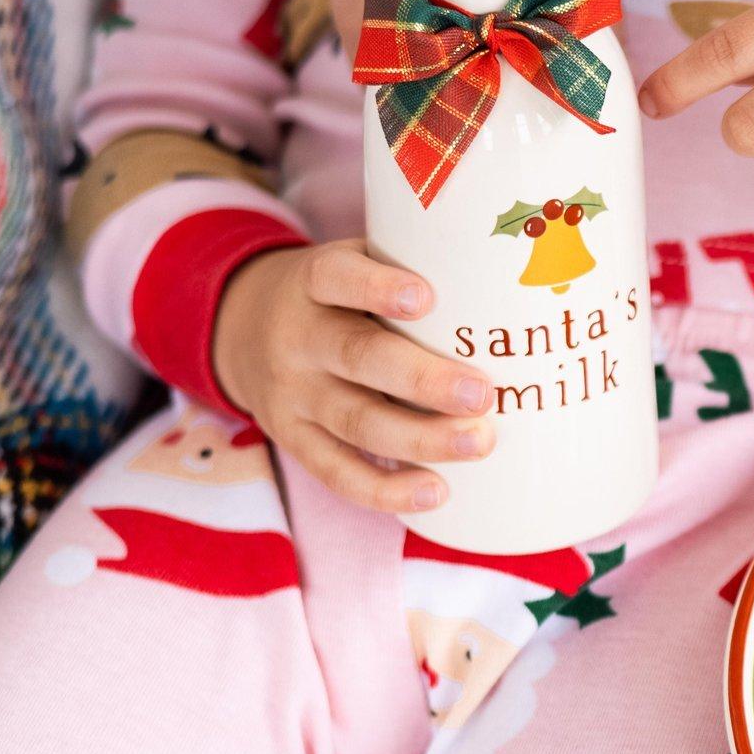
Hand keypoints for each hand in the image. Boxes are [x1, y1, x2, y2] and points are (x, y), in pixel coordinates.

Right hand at [212, 240, 495, 513]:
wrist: (241, 329)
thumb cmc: (335, 296)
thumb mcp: (353, 262)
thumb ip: (409, 264)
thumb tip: (513, 280)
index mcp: (313, 283)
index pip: (337, 278)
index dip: (376, 288)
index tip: (426, 297)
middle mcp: (297, 339)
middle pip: (358, 359)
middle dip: (423, 381)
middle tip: (482, 394)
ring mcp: (292, 395)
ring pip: (356, 422)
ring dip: (420, 439)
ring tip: (478, 443)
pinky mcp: (293, 439)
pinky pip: (338, 472)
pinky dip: (386, 489)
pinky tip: (436, 492)